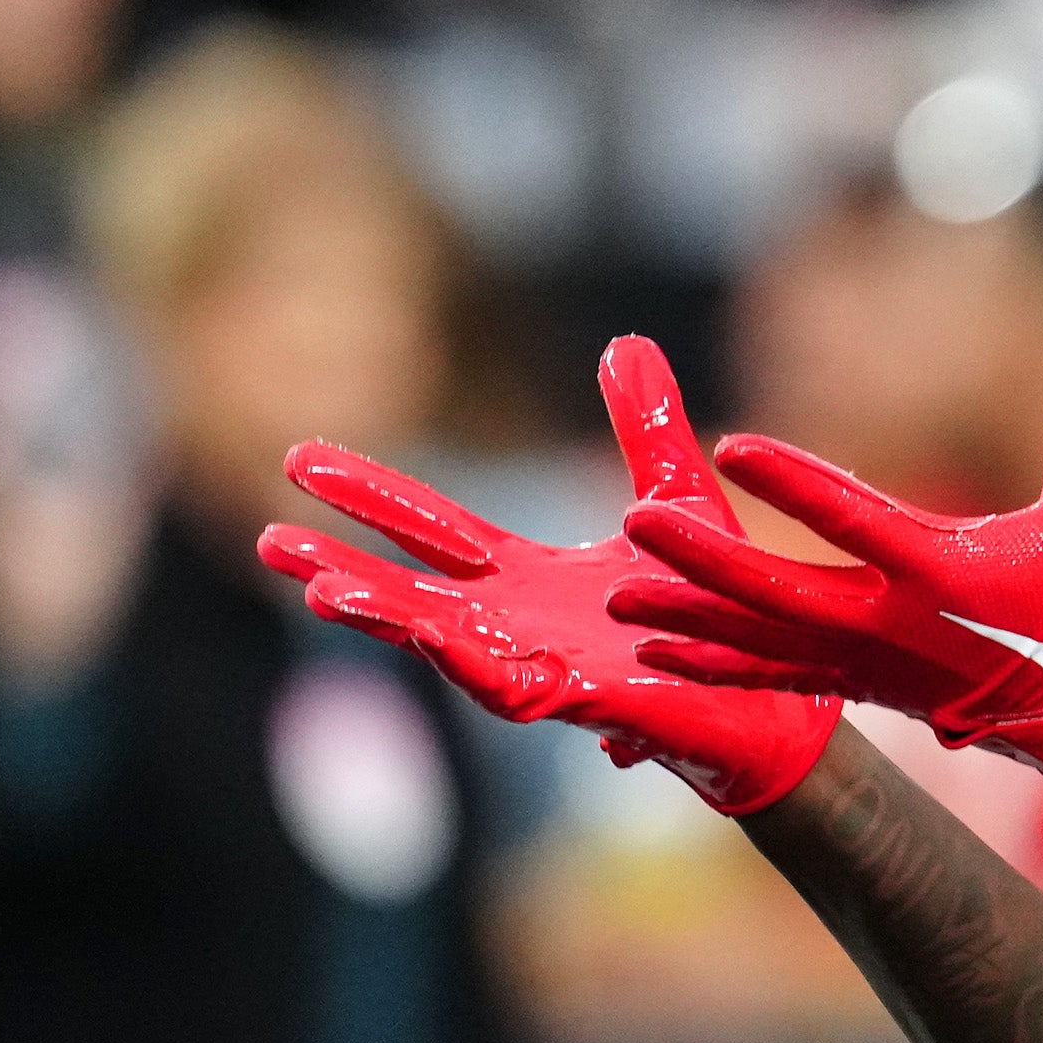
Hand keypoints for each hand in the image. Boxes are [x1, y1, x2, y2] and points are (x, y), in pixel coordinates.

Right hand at [255, 338, 841, 815]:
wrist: (777, 691)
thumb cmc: (716, 605)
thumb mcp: (674, 495)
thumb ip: (644, 425)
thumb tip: (623, 341)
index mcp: (530, 579)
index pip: (434, 532)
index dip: (371, 497)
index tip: (299, 459)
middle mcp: (521, 625)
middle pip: (413, 591)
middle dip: (342, 566)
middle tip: (265, 540)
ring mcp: (549, 667)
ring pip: (446, 644)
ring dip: (385, 618)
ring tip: (318, 594)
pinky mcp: (592, 701)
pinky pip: (520, 684)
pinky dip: (474, 660)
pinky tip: (434, 634)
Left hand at [610, 310, 1042, 798]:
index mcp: (953, 574)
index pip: (856, 520)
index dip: (793, 482)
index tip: (732, 446)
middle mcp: (901, 627)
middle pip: (783, 592)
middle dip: (706, 558)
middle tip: (637, 518)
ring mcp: (878, 667)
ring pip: (765, 641)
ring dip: (691, 614)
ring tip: (619, 590)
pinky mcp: (870, 689)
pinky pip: (779, 677)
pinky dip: (718, 660)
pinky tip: (660, 645)